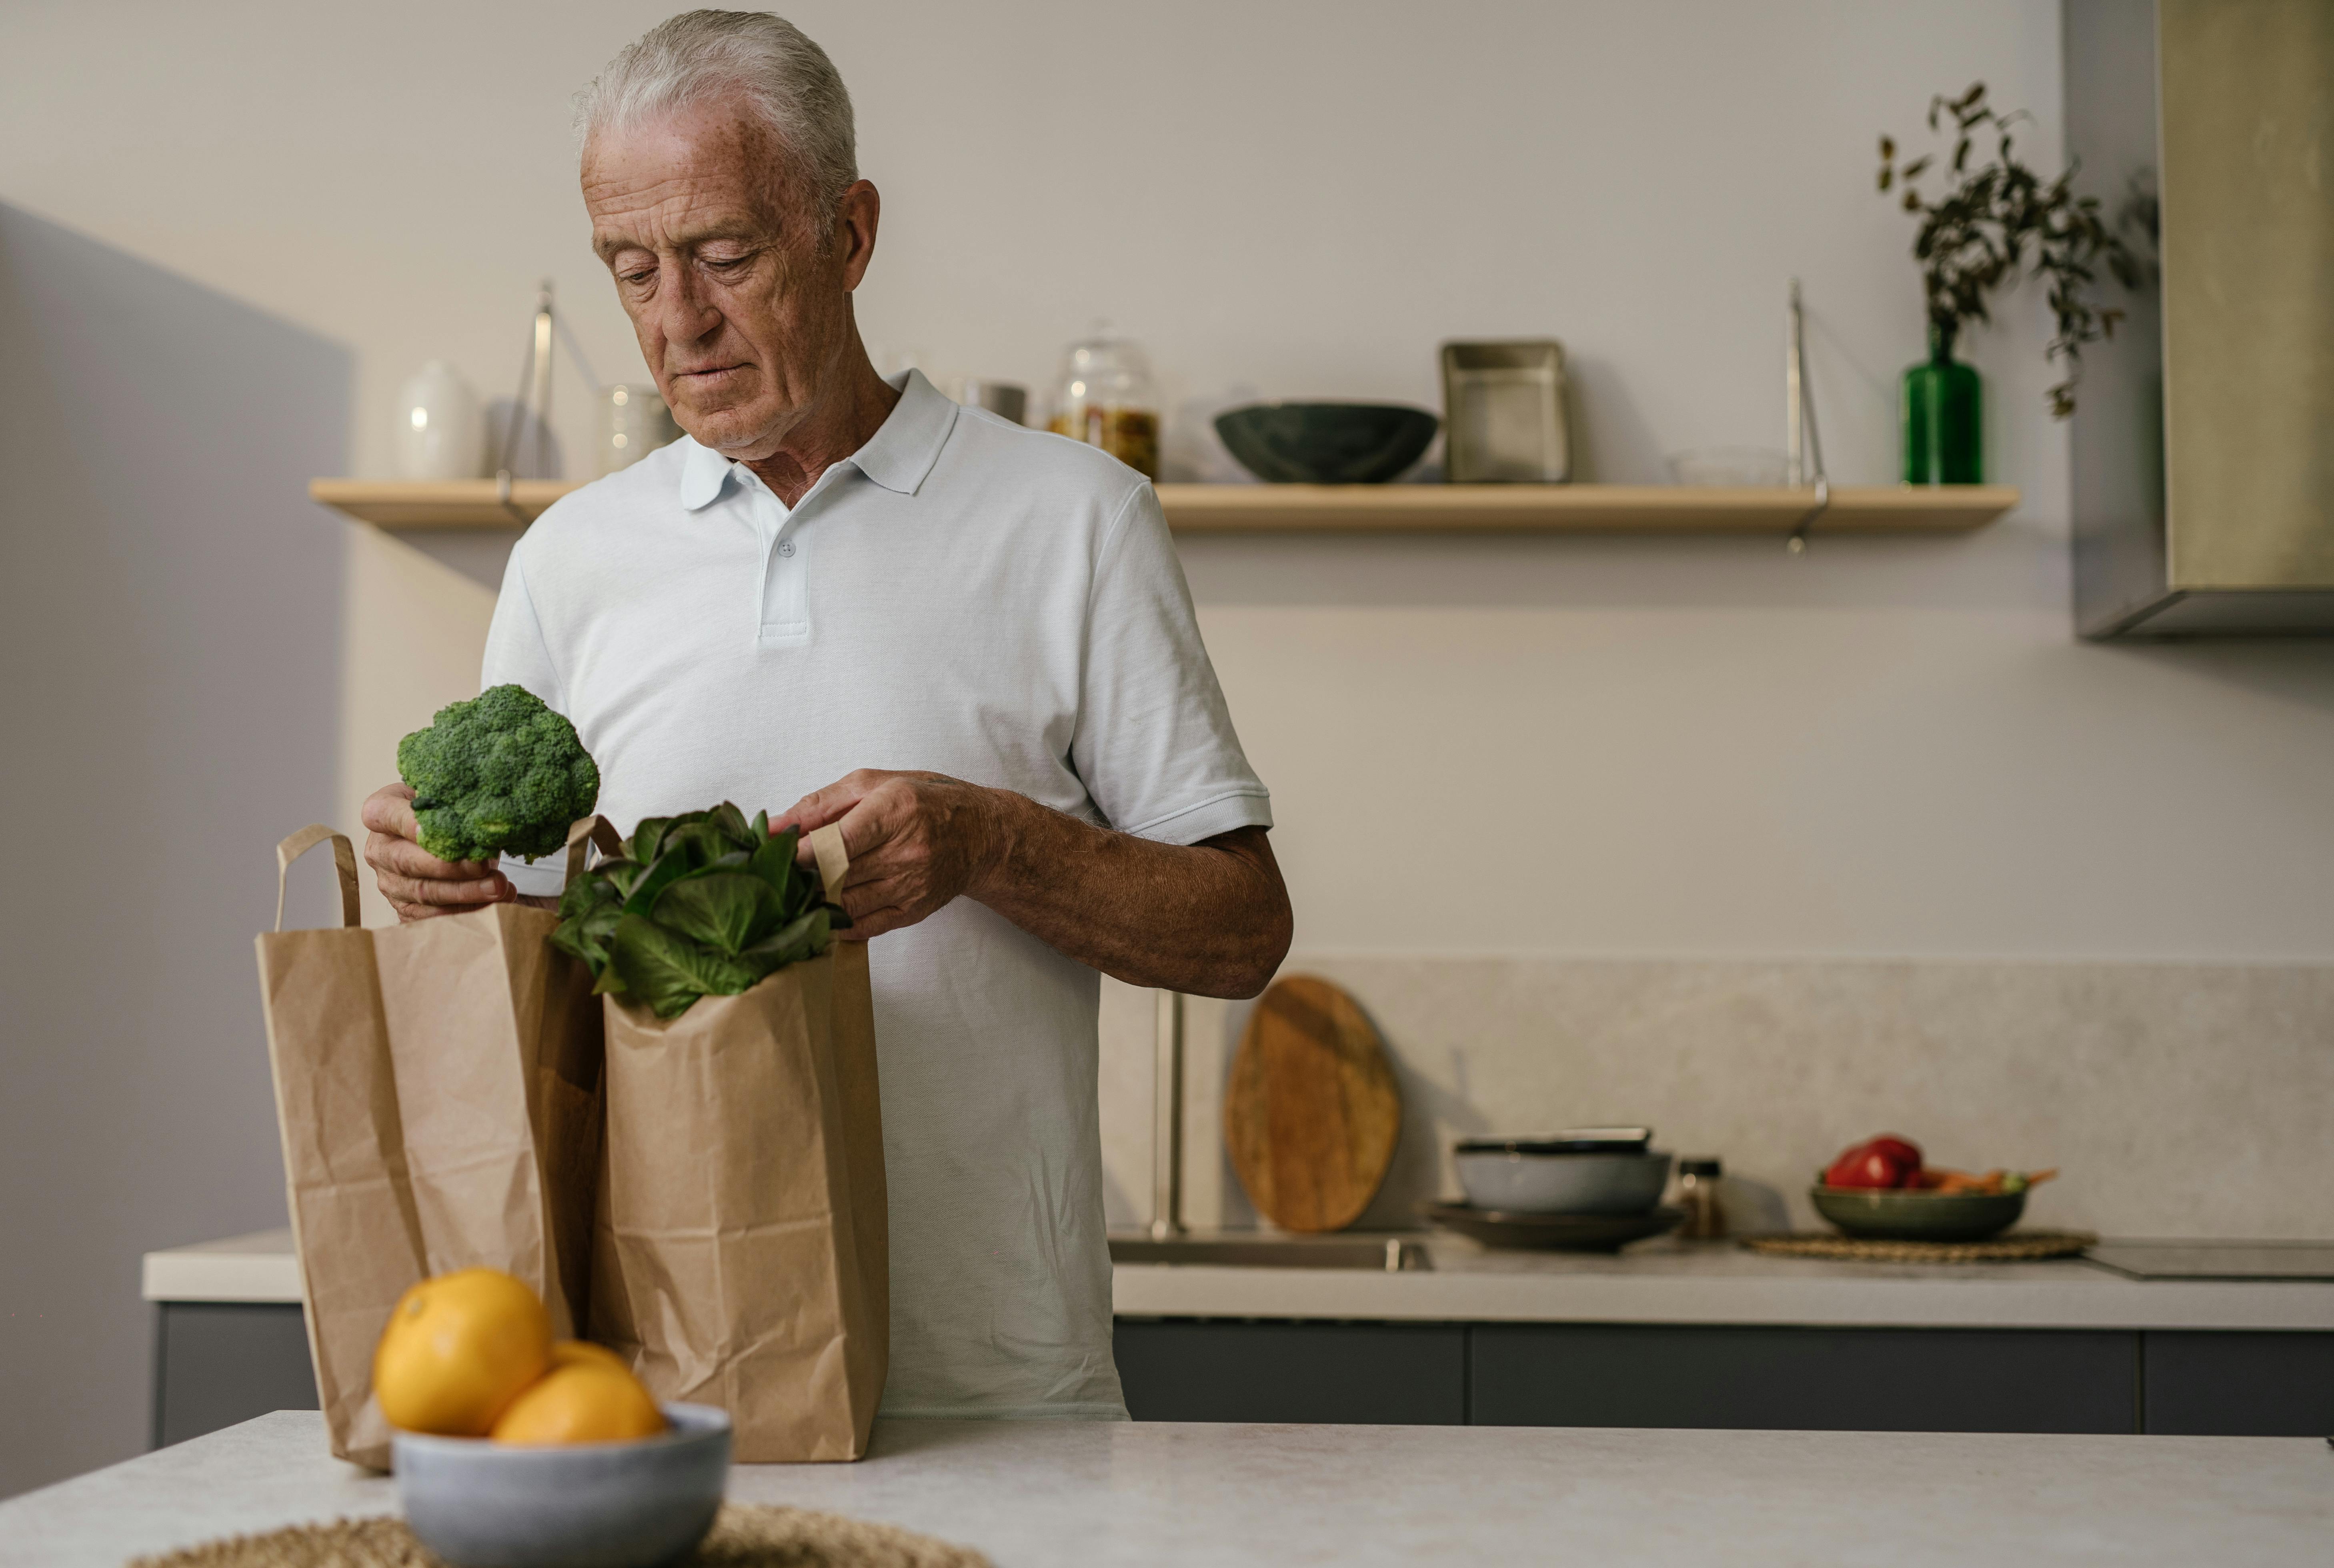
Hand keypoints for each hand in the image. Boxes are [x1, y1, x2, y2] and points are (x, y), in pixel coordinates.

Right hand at [361, 782, 514, 921]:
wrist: (444, 836)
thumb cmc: (445, 811)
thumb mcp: (445, 796)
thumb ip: (454, 803)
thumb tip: (483, 821)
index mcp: (380, 813)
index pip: (382, 814)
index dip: (408, 822)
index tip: (436, 829)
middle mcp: (379, 850)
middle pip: (407, 862)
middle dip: (449, 866)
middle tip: (483, 865)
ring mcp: (389, 882)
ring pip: (424, 893)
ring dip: (465, 892)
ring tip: (499, 887)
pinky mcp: (405, 907)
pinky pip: (434, 915)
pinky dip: (467, 910)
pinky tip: (494, 902)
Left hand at [768, 769, 1002, 939]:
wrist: (981, 835)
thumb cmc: (925, 801)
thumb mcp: (873, 784)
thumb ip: (820, 804)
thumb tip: (773, 826)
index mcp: (895, 810)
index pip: (838, 841)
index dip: (801, 853)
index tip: (777, 854)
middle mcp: (906, 851)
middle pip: (836, 875)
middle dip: (800, 876)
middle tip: (778, 872)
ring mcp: (911, 885)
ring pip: (845, 903)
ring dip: (813, 899)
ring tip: (798, 888)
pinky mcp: (912, 910)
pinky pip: (863, 925)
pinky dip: (836, 921)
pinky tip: (824, 908)